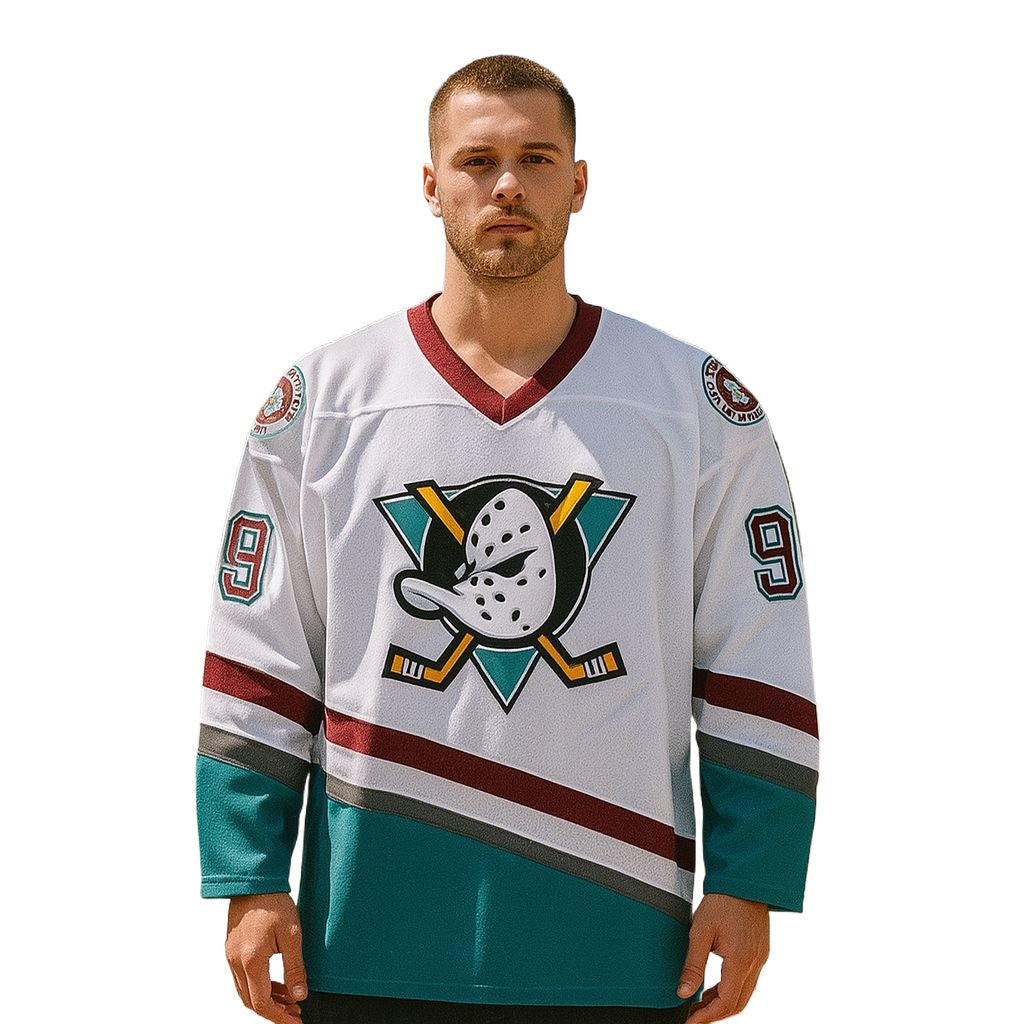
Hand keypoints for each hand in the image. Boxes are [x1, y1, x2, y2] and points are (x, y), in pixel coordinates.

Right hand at [225, 892, 307, 1021]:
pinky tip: (276, 981)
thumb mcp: (291, 934)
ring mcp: (231, 955)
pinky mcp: (232, 948)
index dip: (278, 1016)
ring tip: (290, 998)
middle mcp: (235, 961)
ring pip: (245, 990)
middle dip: (273, 1011)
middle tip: (294, 1012)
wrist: (254, 880)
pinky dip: (259, 985)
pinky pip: (242, 977)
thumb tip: (299, 994)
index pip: (261, 1002)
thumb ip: (295, 967)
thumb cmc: (273, 902)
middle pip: (250, 1001)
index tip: (295, 1021)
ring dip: (266, 998)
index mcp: (250, 960)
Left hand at [676, 893, 769, 1022]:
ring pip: (744, 994)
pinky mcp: (760, 952)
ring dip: (723, 1003)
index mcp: (740, 960)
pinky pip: (748, 981)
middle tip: (693, 1015)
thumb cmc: (722, 901)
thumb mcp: (700, 931)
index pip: (726, 1002)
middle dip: (715, 1014)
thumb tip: (683, 992)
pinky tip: (715, 987)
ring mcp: (760, 958)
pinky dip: (731, 990)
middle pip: (738, 1004)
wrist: (743, 880)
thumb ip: (693, 965)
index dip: (707, 1016)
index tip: (690, 1021)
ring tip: (700, 1003)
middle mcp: (755, 963)